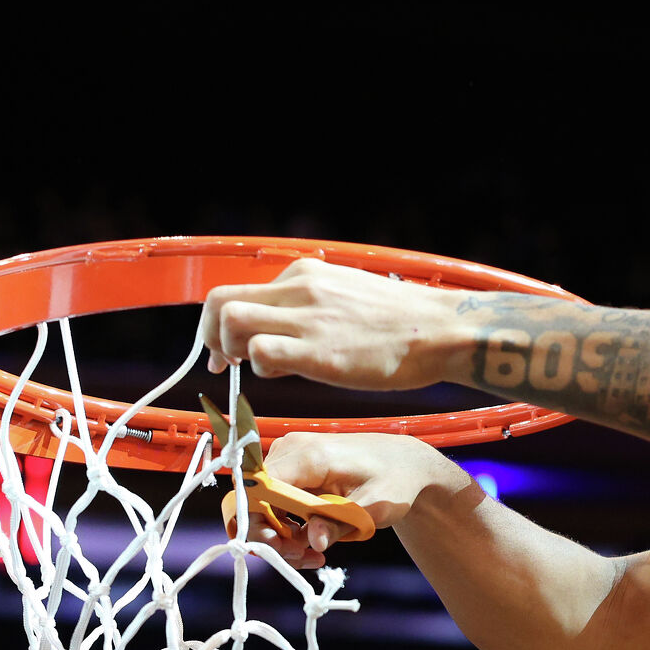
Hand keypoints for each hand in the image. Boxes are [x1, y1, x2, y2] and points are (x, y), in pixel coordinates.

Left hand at [199, 258, 466, 387]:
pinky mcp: (318, 351)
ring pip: (231, 321)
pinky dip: (259, 367)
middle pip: (219, 301)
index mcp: (305, 274)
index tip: (225, 349)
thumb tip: (283, 331)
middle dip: (209, 335)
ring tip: (253, 369)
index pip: (239, 290)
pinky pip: (261, 352)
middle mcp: (299, 288)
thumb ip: (311, 306)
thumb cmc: (402, 322)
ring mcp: (307, 318)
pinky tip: (283, 375)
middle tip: (222, 363)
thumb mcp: (348, 295)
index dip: (219, 323)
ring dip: (229, 349)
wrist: (441, 329)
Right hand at [246, 432, 476, 568]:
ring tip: (313, 554)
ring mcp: (288, 458)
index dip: (259, 523)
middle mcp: (290, 451)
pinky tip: (313, 542)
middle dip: (269, 536)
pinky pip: (274, 503)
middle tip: (300, 557)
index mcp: (310, 455)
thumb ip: (341, 523)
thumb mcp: (374, 508)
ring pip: (260, 505)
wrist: (404, 462)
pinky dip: (287, 527)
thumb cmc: (394, 480)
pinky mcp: (291, 470)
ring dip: (280, 537)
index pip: (258, 487)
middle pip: (253, 499)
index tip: (283, 549)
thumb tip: (313, 541)